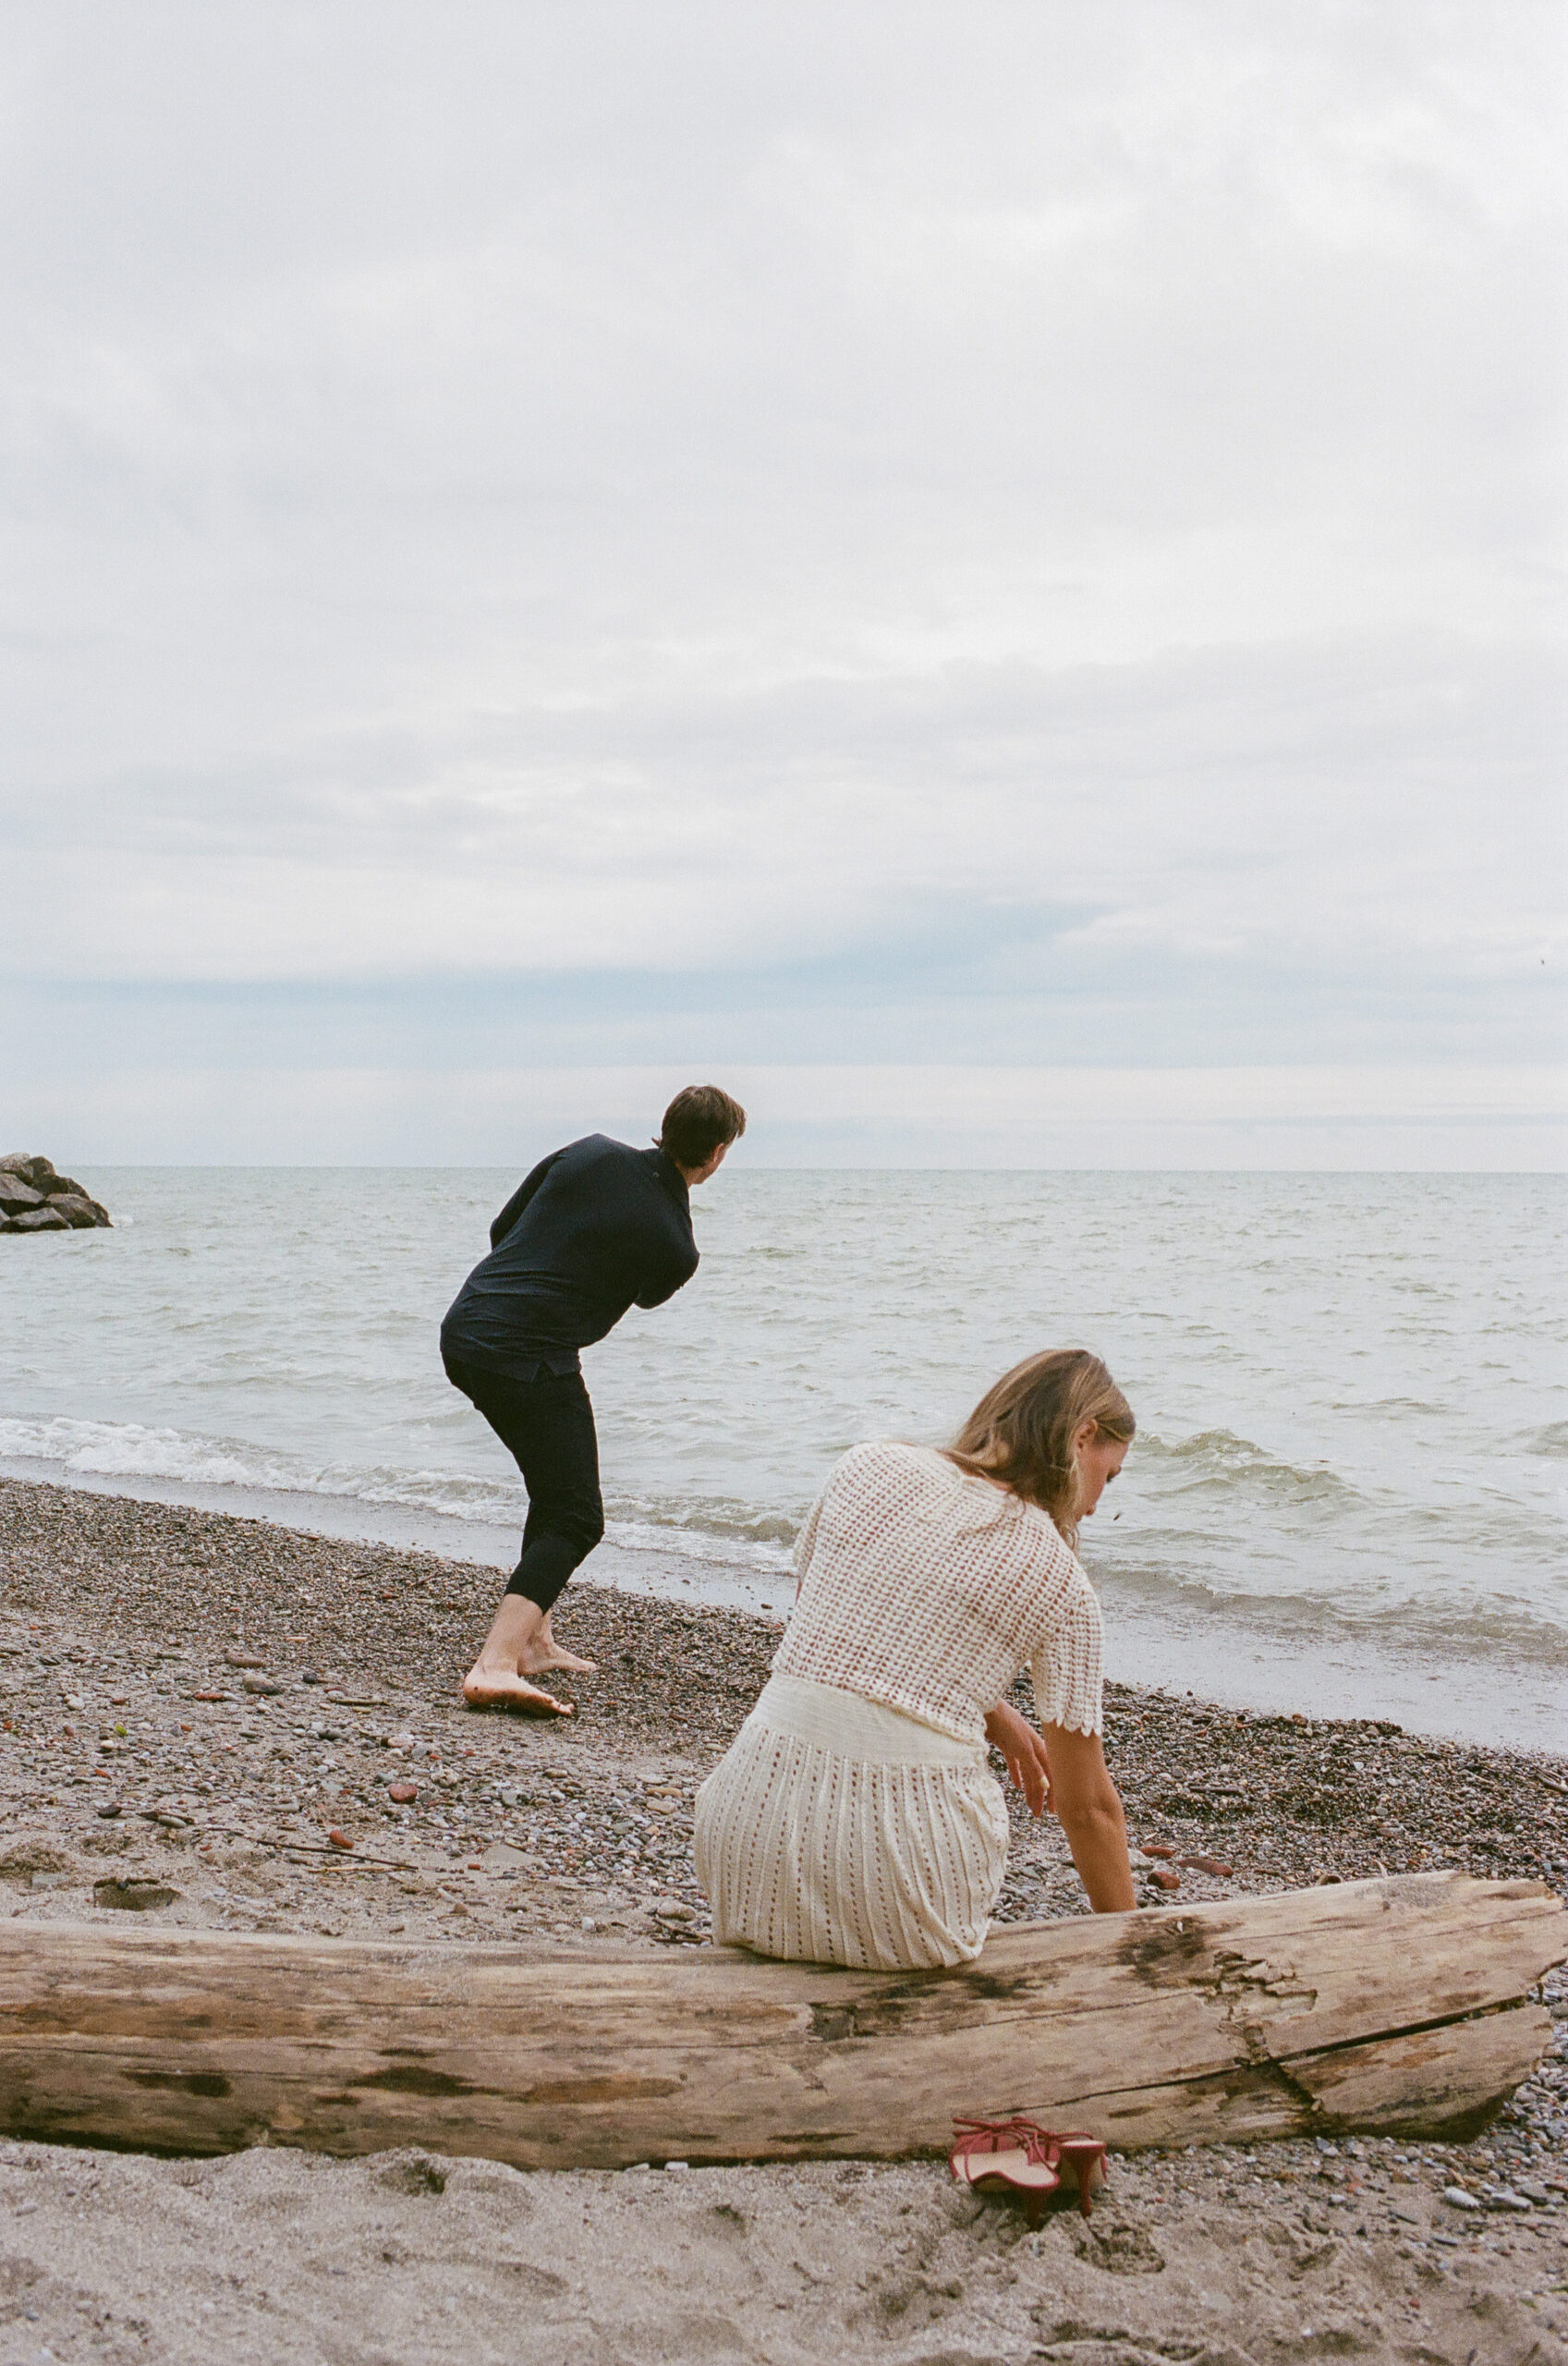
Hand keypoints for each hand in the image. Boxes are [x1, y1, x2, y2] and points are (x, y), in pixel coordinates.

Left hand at [983, 1700, 1053, 1817]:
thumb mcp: (1023, 1749)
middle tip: (1039, 1814)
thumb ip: (1034, 1768)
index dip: (1053, 1794)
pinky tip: (1016, 1786)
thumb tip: (1047, 1787)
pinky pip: (1015, 1764)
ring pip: (1027, 1773)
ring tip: (1029, 1805)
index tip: (1053, 1811)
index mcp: (1040, 1749)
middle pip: (1039, 1776)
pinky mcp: (1007, 1745)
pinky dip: (1017, 1775)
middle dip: (1040, 1795)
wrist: (987, 1709)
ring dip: (1029, 1789)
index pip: (1050, 1776)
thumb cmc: (1007, 1725)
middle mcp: (1032, 1749)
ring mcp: (1019, 1747)